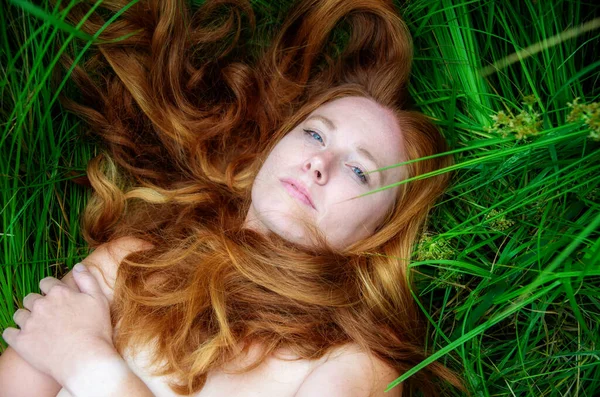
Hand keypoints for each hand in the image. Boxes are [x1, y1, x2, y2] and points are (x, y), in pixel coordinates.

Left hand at [2, 263, 114, 386]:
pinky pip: (8, 333)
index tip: (56, 297)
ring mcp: (29, 323)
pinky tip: (23, 338)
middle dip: (37, 303)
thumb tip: (78, 265)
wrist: (85, 359)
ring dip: (26, 318)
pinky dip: (14, 333)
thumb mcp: (99, 300)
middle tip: (48, 315)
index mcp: (59, 293)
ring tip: (37, 327)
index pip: (46, 282)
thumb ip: (87, 280)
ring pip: (19, 314)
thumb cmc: (96, 330)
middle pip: (30, 298)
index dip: (51, 289)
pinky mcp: (21, 341)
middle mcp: (41, 304)